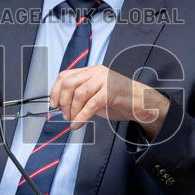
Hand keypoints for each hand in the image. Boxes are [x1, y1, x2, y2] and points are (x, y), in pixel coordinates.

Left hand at [50, 65, 169, 138]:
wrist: (141, 103)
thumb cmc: (118, 99)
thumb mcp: (96, 93)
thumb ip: (80, 95)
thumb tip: (62, 105)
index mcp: (91, 71)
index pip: (65, 75)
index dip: (56, 90)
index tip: (54, 104)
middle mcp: (96, 72)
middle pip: (69, 83)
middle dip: (63, 102)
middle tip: (64, 114)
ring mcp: (104, 81)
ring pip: (79, 94)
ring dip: (72, 110)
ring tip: (73, 120)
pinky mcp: (110, 93)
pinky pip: (90, 105)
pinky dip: (81, 117)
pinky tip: (78, 124)